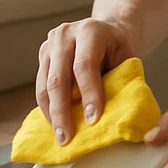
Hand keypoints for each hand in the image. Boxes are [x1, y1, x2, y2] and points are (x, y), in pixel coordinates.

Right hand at [36, 17, 138, 145]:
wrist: (108, 30)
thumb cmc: (119, 46)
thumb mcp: (126, 56)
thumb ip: (118, 78)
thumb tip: (114, 113)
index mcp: (90, 30)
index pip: (85, 65)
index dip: (89, 93)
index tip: (93, 119)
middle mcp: (65, 35)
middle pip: (58, 78)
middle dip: (62, 111)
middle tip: (67, 137)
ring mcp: (49, 45)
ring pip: (45, 85)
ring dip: (51, 114)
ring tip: (60, 136)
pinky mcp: (42, 56)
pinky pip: (41, 86)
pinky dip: (48, 107)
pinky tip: (55, 123)